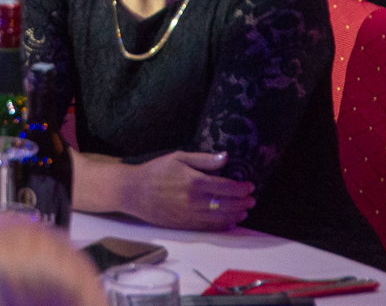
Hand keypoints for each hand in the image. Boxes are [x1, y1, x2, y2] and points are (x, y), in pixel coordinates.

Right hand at [123, 151, 255, 231]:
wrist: (134, 192)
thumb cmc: (156, 171)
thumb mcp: (178, 157)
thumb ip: (204, 159)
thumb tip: (225, 157)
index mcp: (194, 182)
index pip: (227, 187)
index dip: (242, 188)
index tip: (250, 186)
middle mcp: (195, 201)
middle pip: (227, 205)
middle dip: (243, 203)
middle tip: (252, 199)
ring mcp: (190, 216)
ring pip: (221, 219)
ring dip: (236, 215)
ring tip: (244, 211)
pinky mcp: (185, 225)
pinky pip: (209, 228)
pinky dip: (223, 226)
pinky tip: (229, 221)